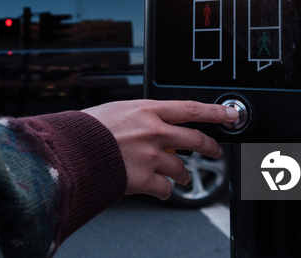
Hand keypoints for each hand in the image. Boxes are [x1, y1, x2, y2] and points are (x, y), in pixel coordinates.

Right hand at [82, 100, 237, 199]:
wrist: (70, 151)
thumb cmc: (86, 130)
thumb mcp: (116, 110)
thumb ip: (139, 116)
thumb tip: (152, 121)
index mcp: (147, 110)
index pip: (190, 108)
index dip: (215, 112)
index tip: (230, 114)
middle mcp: (153, 132)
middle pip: (196, 140)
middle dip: (210, 146)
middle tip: (214, 149)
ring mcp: (151, 156)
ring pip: (182, 168)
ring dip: (181, 174)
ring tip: (177, 176)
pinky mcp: (144, 179)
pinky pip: (166, 189)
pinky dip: (163, 190)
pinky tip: (155, 188)